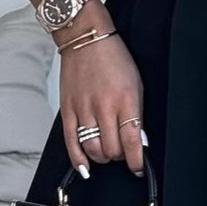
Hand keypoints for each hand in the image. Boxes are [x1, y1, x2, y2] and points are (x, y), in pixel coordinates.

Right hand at [59, 32, 145, 176]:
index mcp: (125, 100)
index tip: (138, 167)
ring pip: (93, 149)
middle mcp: (104, 107)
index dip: (137, 160)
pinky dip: (78, 159)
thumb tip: (138, 139)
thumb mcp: (136, 84)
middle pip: (112, 149)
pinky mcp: (68, 110)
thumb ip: (136, 113)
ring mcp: (84, 110)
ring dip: (103, 157)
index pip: (132, 141)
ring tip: (108, 153)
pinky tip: (85, 165)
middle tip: (123, 153)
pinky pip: (71, 142)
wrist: (86, 39)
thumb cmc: (113, 58)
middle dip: (120, 157)